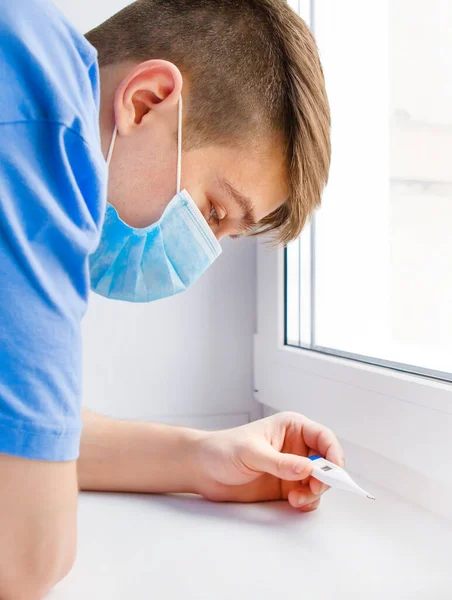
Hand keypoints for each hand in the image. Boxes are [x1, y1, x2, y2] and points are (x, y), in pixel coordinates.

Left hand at [195, 412, 344, 511]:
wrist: (202, 470)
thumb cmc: (222, 449)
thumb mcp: (251, 452)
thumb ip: (280, 462)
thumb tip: (308, 468)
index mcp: (291, 427)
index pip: (323, 437)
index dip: (333, 452)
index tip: (335, 469)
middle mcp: (296, 447)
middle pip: (326, 463)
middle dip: (325, 478)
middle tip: (313, 488)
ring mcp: (291, 468)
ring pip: (318, 482)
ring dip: (314, 493)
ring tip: (296, 498)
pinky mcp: (285, 487)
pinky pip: (307, 496)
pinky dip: (306, 502)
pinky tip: (293, 502)